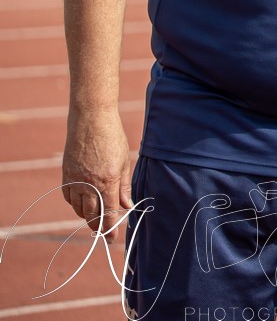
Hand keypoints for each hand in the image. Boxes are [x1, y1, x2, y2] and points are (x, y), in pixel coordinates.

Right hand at [62, 109, 133, 242]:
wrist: (90, 120)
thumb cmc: (112, 138)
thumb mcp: (123, 162)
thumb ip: (124, 186)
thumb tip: (127, 206)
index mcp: (107, 181)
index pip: (108, 213)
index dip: (111, 228)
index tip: (113, 239)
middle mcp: (88, 184)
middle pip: (91, 214)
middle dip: (98, 226)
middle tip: (104, 231)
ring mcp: (74, 180)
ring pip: (79, 208)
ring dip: (88, 215)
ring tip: (96, 217)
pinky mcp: (66, 175)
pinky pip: (69, 198)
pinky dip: (76, 204)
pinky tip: (83, 203)